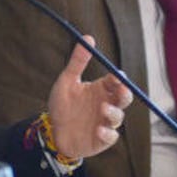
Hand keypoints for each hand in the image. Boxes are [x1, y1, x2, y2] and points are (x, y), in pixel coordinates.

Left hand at [46, 37, 132, 157]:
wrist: (51, 132)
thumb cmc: (61, 105)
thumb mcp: (67, 81)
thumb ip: (77, 62)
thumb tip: (88, 37)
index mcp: (100, 89)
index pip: (115, 81)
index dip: (118, 78)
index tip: (116, 76)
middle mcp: (106, 104)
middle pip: (124, 98)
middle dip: (125, 94)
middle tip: (121, 91)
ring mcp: (105, 122)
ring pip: (118, 117)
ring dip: (113, 113)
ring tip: (103, 108)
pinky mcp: (102, 139)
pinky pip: (110, 137)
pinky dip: (107, 134)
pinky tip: (98, 130)